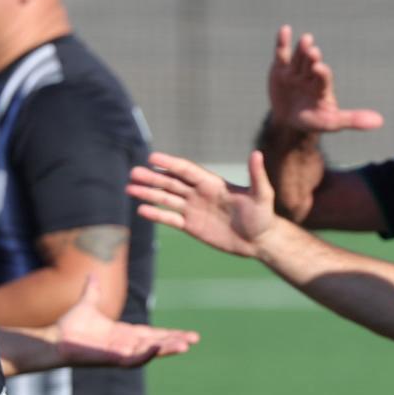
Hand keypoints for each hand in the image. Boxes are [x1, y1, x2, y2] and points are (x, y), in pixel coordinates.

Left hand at [54, 275, 198, 366]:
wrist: (53, 340)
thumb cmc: (68, 327)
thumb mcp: (86, 304)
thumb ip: (92, 291)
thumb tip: (91, 274)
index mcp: (124, 334)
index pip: (153, 334)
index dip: (170, 333)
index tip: (188, 333)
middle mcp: (125, 345)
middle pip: (157, 343)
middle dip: (175, 341)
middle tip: (195, 338)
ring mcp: (119, 353)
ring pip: (149, 352)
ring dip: (167, 349)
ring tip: (185, 345)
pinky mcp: (112, 359)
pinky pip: (133, 359)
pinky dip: (147, 354)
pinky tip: (159, 348)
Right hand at [128, 151, 278, 258]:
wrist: (259, 241)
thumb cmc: (263, 216)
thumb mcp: (262, 195)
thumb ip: (256, 175)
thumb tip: (257, 153)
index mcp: (213, 183)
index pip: (187, 170)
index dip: (170, 164)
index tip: (152, 158)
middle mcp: (200, 194)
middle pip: (172, 183)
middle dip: (153, 177)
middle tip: (133, 173)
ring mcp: (194, 210)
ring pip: (167, 199)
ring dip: (148, 193)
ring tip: (129, 188)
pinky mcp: (192, 226)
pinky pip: (170, 218)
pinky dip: (156, 214)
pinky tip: (142, 210)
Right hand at [268, 25, 383, 134]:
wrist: (290, 121)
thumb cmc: (314, 121)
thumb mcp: (333, 123)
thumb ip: (354, 120)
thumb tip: (380, 122)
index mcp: (323, 87)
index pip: (323, 78)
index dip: (321, 73)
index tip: (319, 69)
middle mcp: (310, 76)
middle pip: (311, 65)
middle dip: (311, 59)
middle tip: (313, 51)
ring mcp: (295, 72)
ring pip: (298, 59)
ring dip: (301, 49)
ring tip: (306, 39)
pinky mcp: (280, 70)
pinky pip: (282, 54)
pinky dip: (283, 42)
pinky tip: (285, 29)